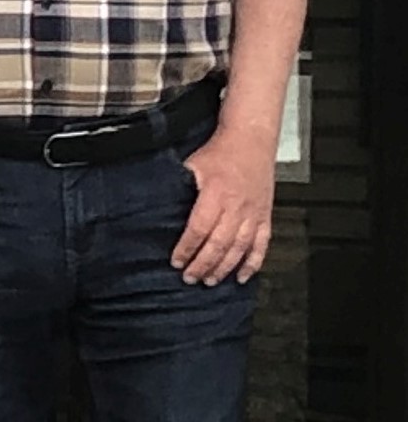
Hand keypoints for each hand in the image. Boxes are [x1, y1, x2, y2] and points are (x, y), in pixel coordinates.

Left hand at [174, 122, 276, 285]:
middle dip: (203, 264)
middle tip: (190, 278)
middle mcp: (237, 207)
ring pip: (239, 248)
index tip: (176, 262)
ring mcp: (254, 213)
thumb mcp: (191, 165)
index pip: (199, 228)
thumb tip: (156, 203)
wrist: (251, 140)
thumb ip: (179, 186)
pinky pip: (261, 245)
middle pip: (219, 244)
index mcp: (216, 194)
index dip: (187, 248)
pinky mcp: (265, 216)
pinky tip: (242, 277)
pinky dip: (253, 263)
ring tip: (210, 281)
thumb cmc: (219, 152)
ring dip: (224, 268)